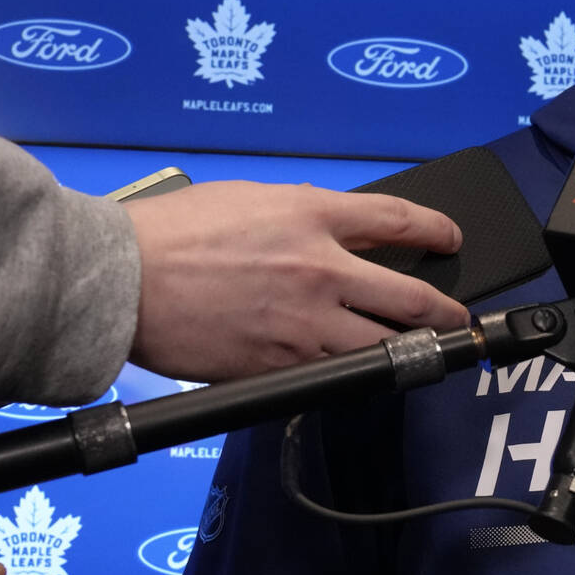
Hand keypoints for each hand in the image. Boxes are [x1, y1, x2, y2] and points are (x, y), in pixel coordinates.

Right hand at [124, 182, 468, 380]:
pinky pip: (331, 376)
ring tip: (418, 352)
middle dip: (444, 311)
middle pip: (411, 298)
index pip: (400, 220)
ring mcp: (305, 326)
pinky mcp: (281, 367)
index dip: (437, 229)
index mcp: (312, 218)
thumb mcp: (250, 199)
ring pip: (382, 349)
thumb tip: (340, 228)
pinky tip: (349, 371)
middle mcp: (321, 271)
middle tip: (454, 316)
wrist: (120, 279)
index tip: (450, 238)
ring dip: (407, 351)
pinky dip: (346, 374)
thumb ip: (302, 214)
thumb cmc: (173, 233)